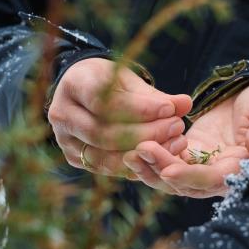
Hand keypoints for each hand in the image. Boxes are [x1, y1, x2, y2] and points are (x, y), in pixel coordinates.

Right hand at [48, 58, 191, 175]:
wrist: (84, 91)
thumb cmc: (110, 82)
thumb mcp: (131, 81)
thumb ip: (156, 96)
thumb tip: (186, 104)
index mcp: (74, 85)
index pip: (105, 102)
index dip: (139, 109)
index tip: (170, 109)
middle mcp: (62, 114)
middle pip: (103, 133)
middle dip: (145, 133)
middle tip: (177, 127)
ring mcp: (64, 139)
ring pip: (103, 156)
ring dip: (141, 153)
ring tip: (173, 143)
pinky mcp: (74, 158)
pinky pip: (105, 168)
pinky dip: (132, 165)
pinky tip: (157, 158)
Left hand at [123, 82, 248, 196]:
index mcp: (242, 170)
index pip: (214, 181)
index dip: (191, 178)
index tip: (169, 170)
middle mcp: (219, 175)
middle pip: (186, 184)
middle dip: (161, 171)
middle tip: (138, 152)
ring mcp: (202, 166)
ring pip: (172, 177)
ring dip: (150, 168)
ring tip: (129, 153)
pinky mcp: (190, 153)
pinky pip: (167, 160)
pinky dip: (152, 157)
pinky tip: (133, 146)